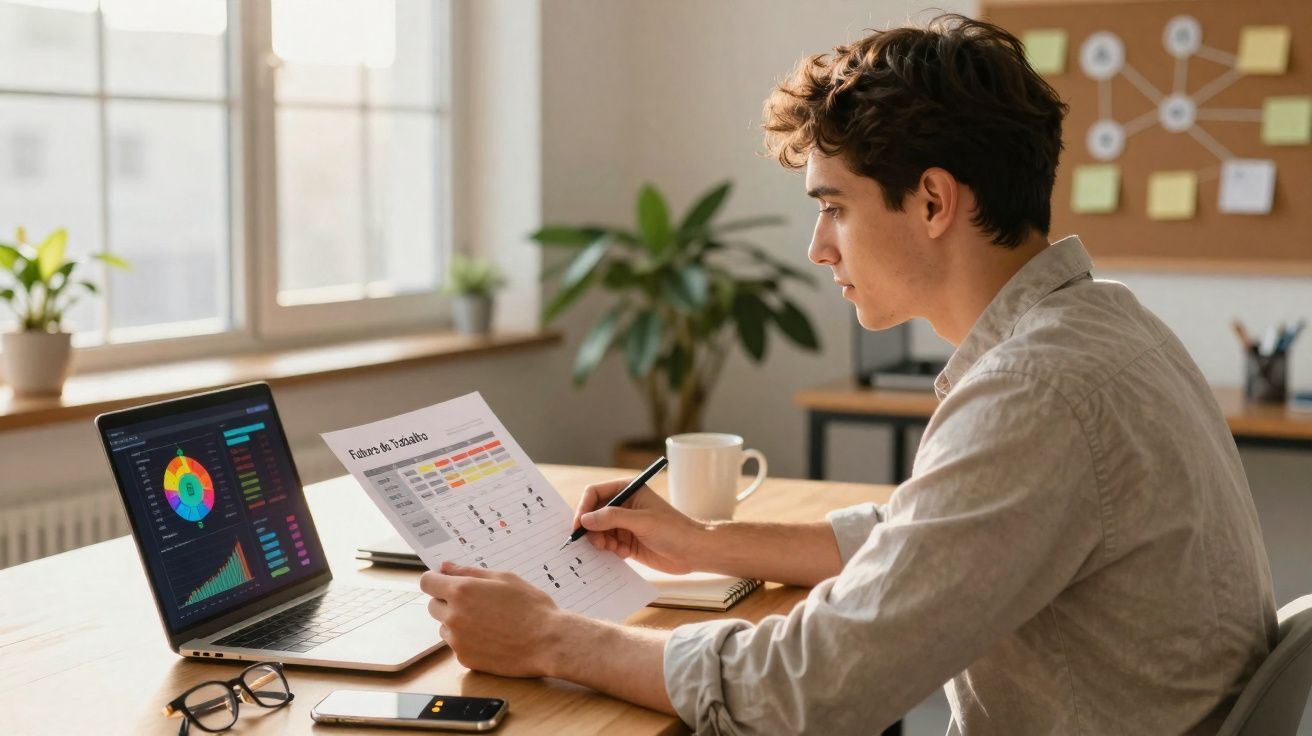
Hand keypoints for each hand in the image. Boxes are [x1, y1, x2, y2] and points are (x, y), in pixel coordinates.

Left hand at [421, 561, 567, 677]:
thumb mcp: (504, 578)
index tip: (444, 581)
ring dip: (456, 622)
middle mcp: (454, 616)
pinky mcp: (465, 659)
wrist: (548, 641)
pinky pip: (457, 645)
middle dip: (446, 601)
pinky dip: (468, 640)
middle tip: (473, 602)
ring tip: (486, 621)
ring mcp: (458, 640)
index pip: (426, 582)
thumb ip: (470, 571)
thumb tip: (446, 567)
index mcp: (461, 591)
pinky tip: (491, 637)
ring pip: (444, 626)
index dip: (435, 579)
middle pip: (432, 606)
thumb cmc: (531, 606)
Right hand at [571, 477, 704, 573]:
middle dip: (591, 529)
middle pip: (593, 514)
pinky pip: (607, 545)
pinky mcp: (627, 542)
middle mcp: (624, 505)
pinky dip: (610, 551)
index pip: (595, 493)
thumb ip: (612, 518)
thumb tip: (584, 520)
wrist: (693, 552)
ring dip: (601, 542)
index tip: (578, 526)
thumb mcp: (641, 521)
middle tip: (597, 543)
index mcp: (628, 490)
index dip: (584, 508)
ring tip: (614, 549)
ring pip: (598, 531)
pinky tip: (624, 553)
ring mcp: (625, 524)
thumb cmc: (673, 530)